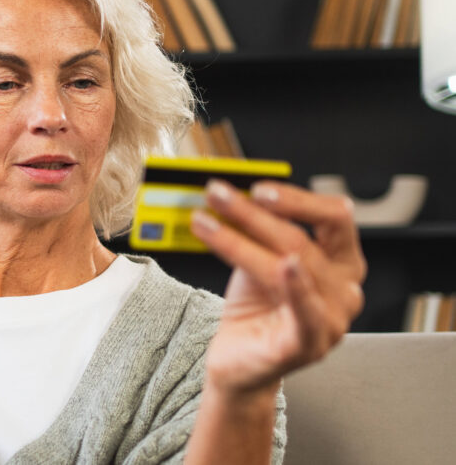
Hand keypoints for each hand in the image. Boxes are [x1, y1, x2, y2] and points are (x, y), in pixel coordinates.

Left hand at [190, 179, 366, 396]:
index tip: (257, 187)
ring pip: (287, 264)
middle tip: (219, 195)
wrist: (237, 362)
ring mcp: (331, 319)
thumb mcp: (257, 259)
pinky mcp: (309, 344)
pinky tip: (285, 266)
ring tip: (205, 222)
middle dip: (254, 213)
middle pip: (300, 239)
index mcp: (341, 262)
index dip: (297, 199)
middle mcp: (344, 289)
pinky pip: (305, 311)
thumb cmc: (254, 310)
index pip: (334, 217)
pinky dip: (296, 286)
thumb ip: (258, 230)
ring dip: (240, 238)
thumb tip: (234, 192)